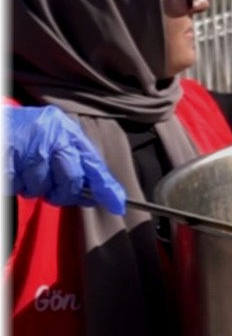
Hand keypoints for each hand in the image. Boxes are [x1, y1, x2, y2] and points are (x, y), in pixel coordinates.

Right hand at [6, 105, 126, 214]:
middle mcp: (53, 134)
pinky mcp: (9, 153)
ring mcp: (30, 144)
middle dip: (64, 193)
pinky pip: (17, 184)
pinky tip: (12, 171)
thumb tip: (93, 195)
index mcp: (68, 130)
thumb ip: (74, 162)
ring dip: (33, 187)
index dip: (106, 186)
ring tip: (25, 171)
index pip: (93, 162)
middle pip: (71, 179)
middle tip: (53, 193)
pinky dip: (15, 184)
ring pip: (41, 186)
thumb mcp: (54, 138)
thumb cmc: (27, 133)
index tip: (118, 205)